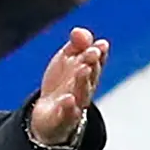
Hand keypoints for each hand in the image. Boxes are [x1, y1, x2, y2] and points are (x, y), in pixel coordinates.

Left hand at [30, 27, 108, 144]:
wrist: (49, 116)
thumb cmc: (62, 84)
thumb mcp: (67, 60)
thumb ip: (75, 44)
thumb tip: (78, 31)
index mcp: (87, 73)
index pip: (96, 62)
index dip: (100, 53)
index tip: (100, 44)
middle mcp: (84, 88)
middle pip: (90, 76)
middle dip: (92, 64)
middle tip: (92, 53)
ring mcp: (75, 104)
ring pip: (82, 93)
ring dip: (83, 81)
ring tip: (83, 69)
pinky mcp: (63, 118)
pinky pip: (67, 113)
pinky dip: (68, 107)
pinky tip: (67, 99)